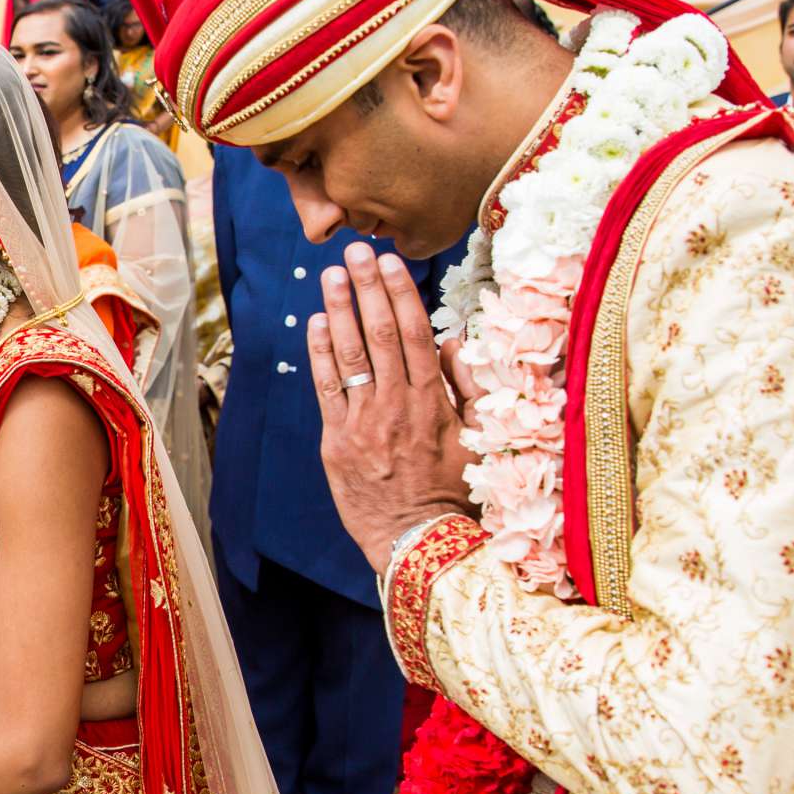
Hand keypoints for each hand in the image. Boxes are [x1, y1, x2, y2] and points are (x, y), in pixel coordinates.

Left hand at [309, 243, 474, 573]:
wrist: (420, 543)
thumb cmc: (456, 495)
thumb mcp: (478, 440)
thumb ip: (466, 388)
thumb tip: (453, 341)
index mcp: (433, 402)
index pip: (414, 333)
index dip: (400, 293)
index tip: (391, 261)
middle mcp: (397, 405)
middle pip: (380, 334)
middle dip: (367, 288)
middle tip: (356, 251)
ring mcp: (364, 423)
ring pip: (351, 355)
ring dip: (340, 309)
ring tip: (330, 275)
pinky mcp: (338, 442)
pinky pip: (327, 389)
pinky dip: (320, 354)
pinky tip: (316, 323)